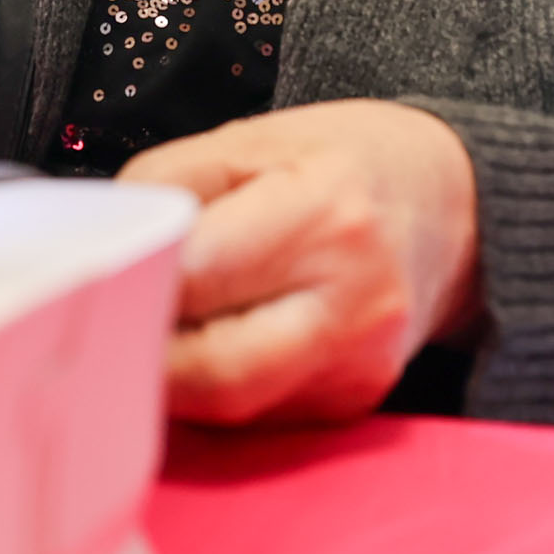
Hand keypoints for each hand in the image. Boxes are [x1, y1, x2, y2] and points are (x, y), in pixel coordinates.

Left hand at [121, 99, 479, 425]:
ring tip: (143, 334)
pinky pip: (259, 414)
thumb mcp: (252, 139)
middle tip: (102, 323)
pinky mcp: (354, 403)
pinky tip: (200, 349)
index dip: (133, 281)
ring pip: (230, 406)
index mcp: (325, 213)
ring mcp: (358, 365)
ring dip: (171, 380)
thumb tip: (108, 244)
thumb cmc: (347, 162)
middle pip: (213, 369)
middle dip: (142, 353)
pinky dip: (213, 389)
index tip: (94, 275)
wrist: (458, 207)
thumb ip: (167, 183)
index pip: (199, 275)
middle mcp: (352, 300)